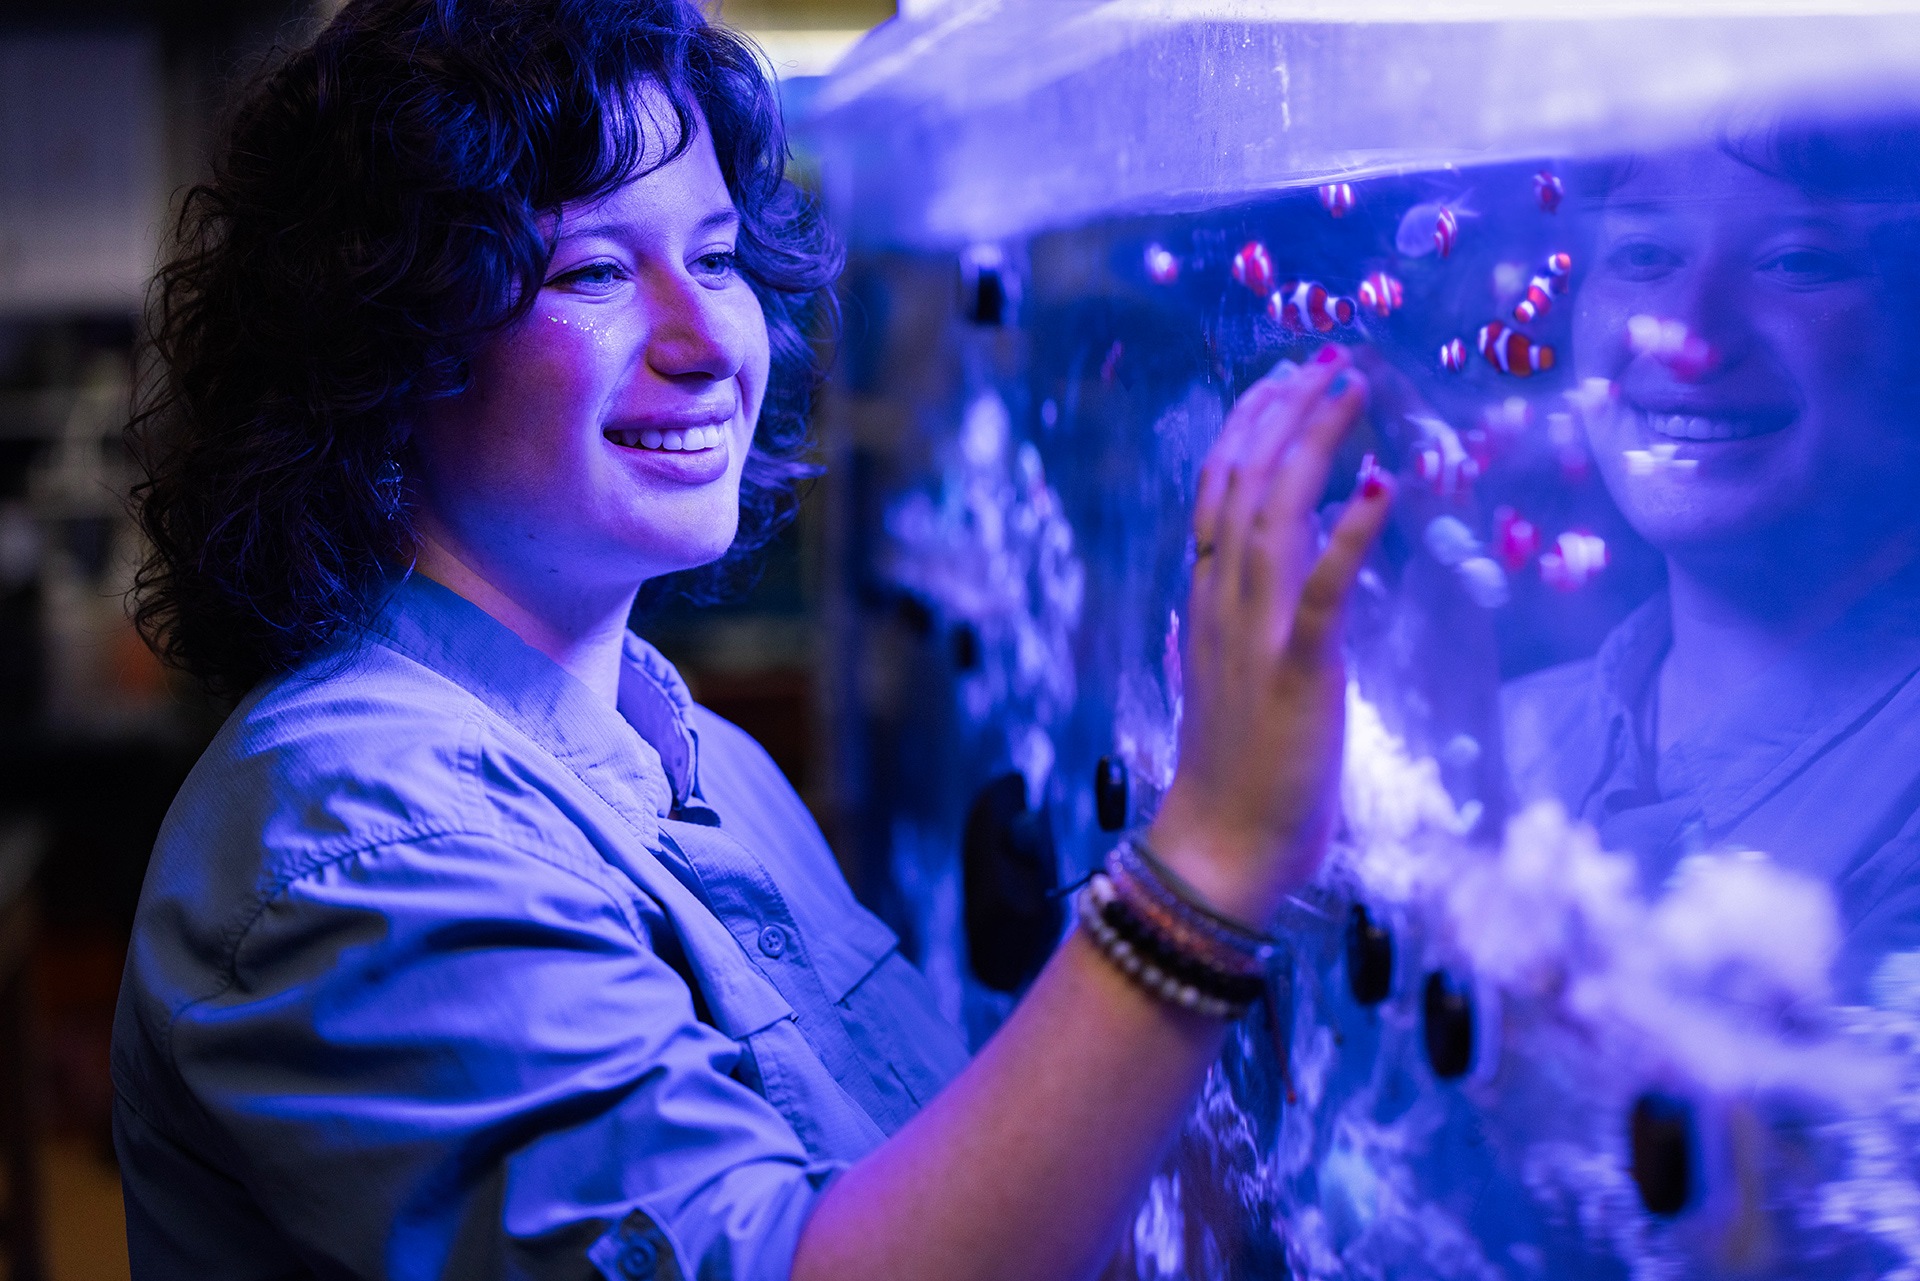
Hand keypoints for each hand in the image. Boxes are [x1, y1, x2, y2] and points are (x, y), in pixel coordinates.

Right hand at [1148, 346, 1392, 926]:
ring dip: (1311, 445)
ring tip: (1347, 390)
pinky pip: (1322, 588)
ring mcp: (1254, 633)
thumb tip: (1233, 591)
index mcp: (1206, 601)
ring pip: (1273, 514)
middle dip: (1280, 413)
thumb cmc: (1233, 774)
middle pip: (1241, 483)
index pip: (1216, 491)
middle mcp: (1221, 602)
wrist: (1220, 847)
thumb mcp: (1224, 678)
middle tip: (1323, 361)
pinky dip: (1350, 532)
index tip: (1281, 380)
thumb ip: (1228, 627)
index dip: (1248, 427)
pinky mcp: (1297, 669)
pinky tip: (1381, 483)